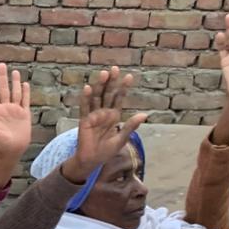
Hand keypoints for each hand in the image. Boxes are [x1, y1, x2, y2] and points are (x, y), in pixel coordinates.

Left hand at [0, 62, 31, 164]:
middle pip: (3, 89)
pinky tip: (25, 84)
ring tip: (14, 71)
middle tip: (1, 65)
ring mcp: (14, 111)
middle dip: (2, 77)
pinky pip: (25, 101)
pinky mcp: (24, 115)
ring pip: (15, 93)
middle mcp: (4, 109)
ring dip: (15, 82)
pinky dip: (25, 93)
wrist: (11, 151)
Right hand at [63, 67, 147, 182]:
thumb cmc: (106, 151)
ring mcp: (94, 115)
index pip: (119, 98)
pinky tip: (88, 88)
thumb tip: (144, 115)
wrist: (92, 160)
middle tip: (114, 68)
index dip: (123, 87)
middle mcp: (104, 112)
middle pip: (108, 94)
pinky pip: (85, 107)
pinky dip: (86, 98)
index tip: (129, 76)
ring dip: (100, 86)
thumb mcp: (122, 139)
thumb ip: (131, 126)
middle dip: (111, 81)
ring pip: (97, 97)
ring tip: (104, 74)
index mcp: (114, 116)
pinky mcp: (84, 121)